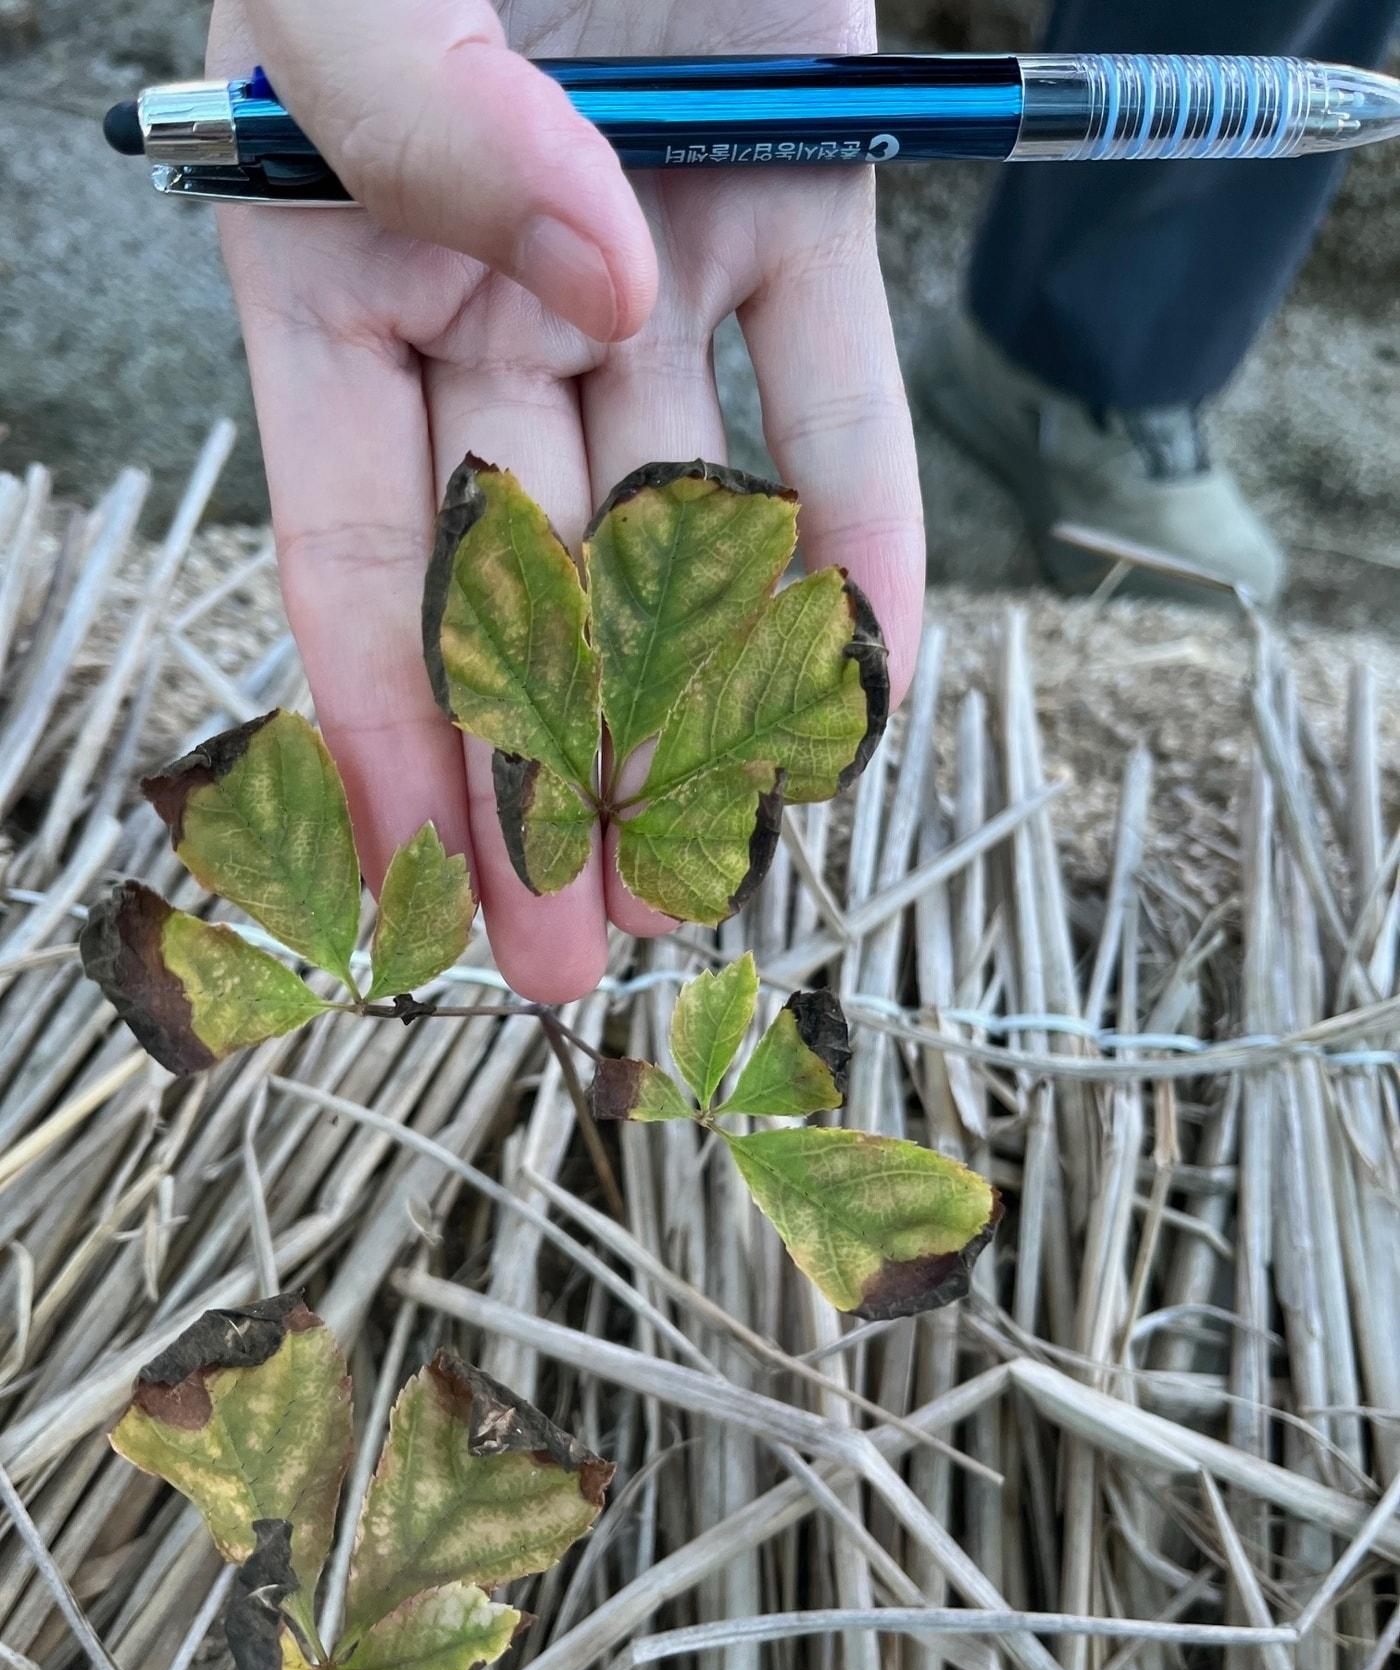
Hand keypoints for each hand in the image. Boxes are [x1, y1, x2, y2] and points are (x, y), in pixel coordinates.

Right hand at [210, 0, 922, 1001]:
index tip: (417, 896)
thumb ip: (419, 130)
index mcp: (327, 269)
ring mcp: (651, 251)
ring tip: (707, 879)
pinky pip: (837, 394)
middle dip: (541, 777)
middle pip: (520, 582)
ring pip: (677, 521)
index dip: (385, 734)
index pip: (349, 555)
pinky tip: (866, 690)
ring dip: (694, 702)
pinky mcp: (801, 194)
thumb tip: (590, 288)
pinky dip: (859, 530)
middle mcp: (485, 292)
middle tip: (567, 959)